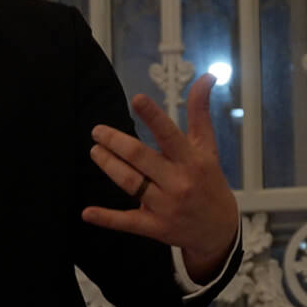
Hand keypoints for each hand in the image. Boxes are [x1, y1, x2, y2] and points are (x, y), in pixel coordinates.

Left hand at [83, 72, 238, 278]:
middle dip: (115, 142)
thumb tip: (205, 76)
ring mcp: (166, 206)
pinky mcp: (156, 227)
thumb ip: (200, 112)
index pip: (170, 134)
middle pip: (141, 158)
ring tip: (95, 152)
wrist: (219, 230)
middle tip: (97, 131)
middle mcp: (178, 182)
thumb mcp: (208, 147)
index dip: (153, 117)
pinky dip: (106, 218)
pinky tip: (87, 212)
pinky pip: (128, 221)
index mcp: (191, 160)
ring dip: (108, 166)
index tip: (137, 99)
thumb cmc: (210, 182)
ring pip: (131, 183)